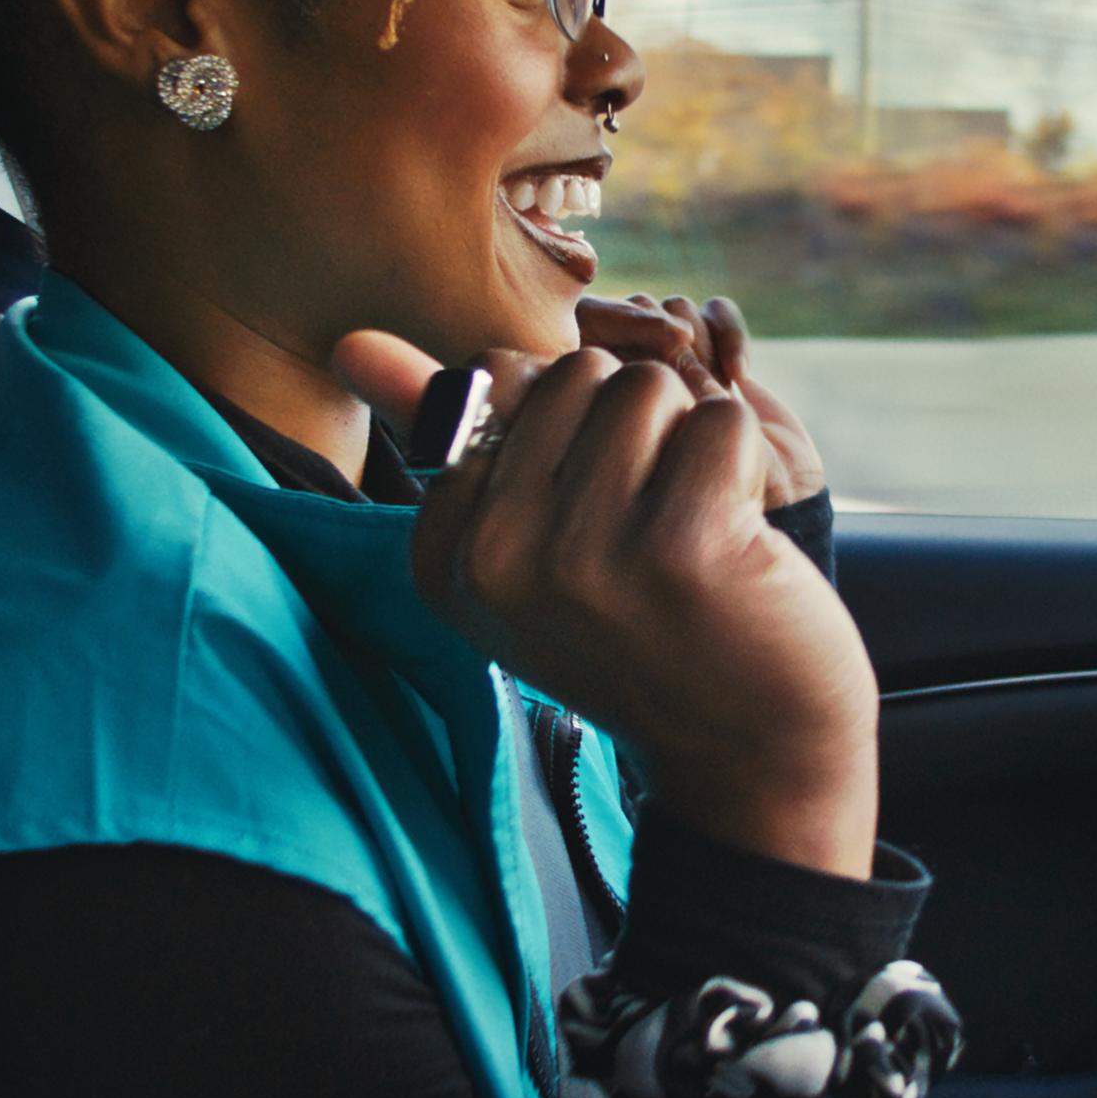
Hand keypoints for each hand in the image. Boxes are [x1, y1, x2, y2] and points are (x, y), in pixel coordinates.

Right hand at [332, 330, 878, 877]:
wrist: (748, 755)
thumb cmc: (645, 633)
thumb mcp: (525, 552)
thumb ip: (453, 440)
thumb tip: (348, 342)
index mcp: (444, 557)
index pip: (498, 382)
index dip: (574, 432)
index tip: (592, 533)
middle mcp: (496, 560)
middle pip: (577, 374)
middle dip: (633, 427)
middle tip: (652, 529)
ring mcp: (584, 555)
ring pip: (646, 387)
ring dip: (690, 445)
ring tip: (696, 533)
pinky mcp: (681, 547)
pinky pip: (719, 420)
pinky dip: (746, 466)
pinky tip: (741, 544)